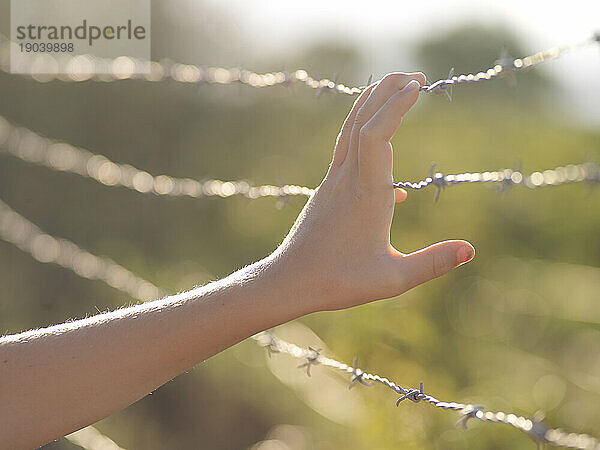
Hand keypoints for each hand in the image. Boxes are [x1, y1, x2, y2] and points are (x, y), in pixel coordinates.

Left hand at [270, 72, 474, 311]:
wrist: (289, 281)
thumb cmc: (338, 283)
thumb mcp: (392, 280)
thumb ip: (432, 262)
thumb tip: (471, 250)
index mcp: (366, 194)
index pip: (376, 135)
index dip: (395, 106)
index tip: (417, 86)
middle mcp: (346, 180)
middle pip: (361, 120)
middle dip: (387, 91)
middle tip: (416, 76)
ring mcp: (333, 182)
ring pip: (349, 131)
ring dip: (371, 104)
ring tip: (394, 88)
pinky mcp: (326, 189)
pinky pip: (346, 151)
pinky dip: (364, 135)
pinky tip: (384, 157)